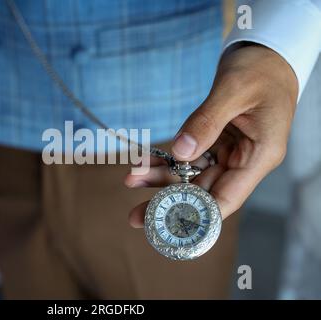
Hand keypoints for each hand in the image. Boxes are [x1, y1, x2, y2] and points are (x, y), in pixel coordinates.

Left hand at [126, 43, 297, 226]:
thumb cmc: (259, 69)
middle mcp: (244, 160)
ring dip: (161, 180)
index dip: (197, 217)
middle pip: (204, 193)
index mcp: (259, 155)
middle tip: (135, 215)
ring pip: (192, 176)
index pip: (227, 198)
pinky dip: (166, 159)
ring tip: (131, 181)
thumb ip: (206, 122)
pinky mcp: (215, 142)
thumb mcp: (232, 91)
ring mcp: (229, 152)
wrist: (265, 54)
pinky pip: (188, 156)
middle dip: (168, 203)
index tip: (166, 225)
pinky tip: (143, 162)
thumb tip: (180, 152)